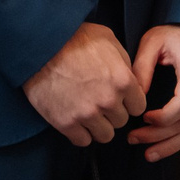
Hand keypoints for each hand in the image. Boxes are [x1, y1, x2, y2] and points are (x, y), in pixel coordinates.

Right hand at [25, 22, 144, 146]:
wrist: (41, 45)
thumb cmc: (74, 38)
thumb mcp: (108, 40)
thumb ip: (124, 63)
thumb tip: (131, 80)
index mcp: (122, 80)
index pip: (139, 107)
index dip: (129, 102)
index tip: (119, 98)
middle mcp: (107, 100)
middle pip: (121, 121)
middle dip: (113, 112)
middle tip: (99, 101)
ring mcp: (86, 114)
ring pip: (105, 135)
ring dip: (98, 126)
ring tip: (88, 113)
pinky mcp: (66, 123)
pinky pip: (82, 141)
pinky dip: (80, 133)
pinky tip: (76, 120)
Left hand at [127, 25, 179, 161]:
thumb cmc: (178, 34)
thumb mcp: (153, 41)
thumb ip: (142, 67)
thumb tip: (135, 97)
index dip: (162, 119)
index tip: (143, 118)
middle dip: (159, 137)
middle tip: (135, 139)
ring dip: (173, 145)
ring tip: (150, 152)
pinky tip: (172, 142)